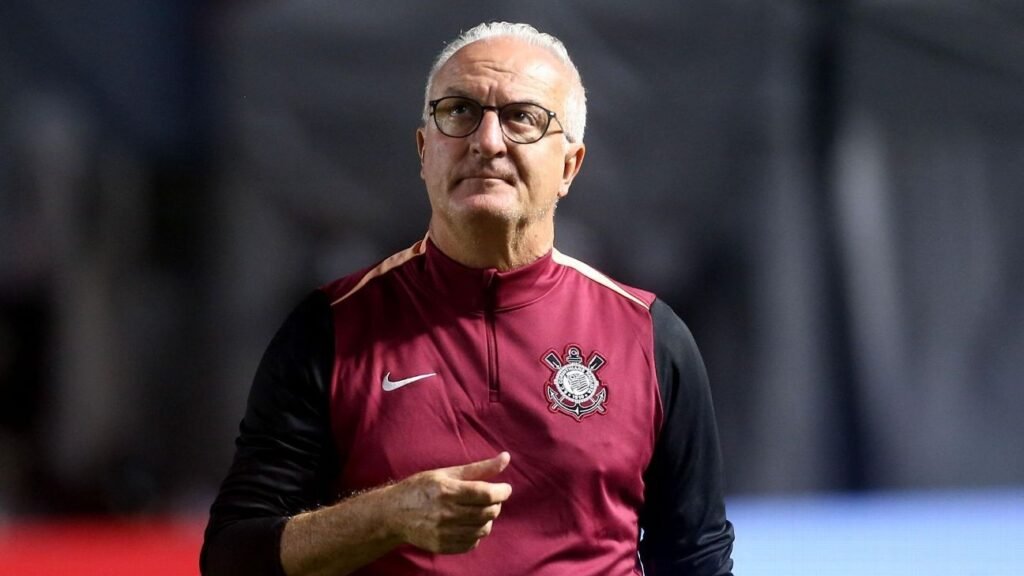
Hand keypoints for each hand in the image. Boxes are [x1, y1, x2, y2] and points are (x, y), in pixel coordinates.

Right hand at [388, 452, 511, 553]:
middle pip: (487, 512)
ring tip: (478, 510)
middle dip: (496, 504)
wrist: (393, 513)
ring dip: (487, 519)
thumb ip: (479, 468)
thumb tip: (506, 458)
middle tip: (490, 498)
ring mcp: (444, 532)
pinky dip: (475, 533)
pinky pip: (472, 543)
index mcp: (448, 491)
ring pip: (483, 529)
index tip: (505, 488)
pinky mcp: (442, 546)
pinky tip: (467, 523)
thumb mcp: (447, 473)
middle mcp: (446, 513)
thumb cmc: (421, 488)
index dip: (502, 491)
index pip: (486, 494)